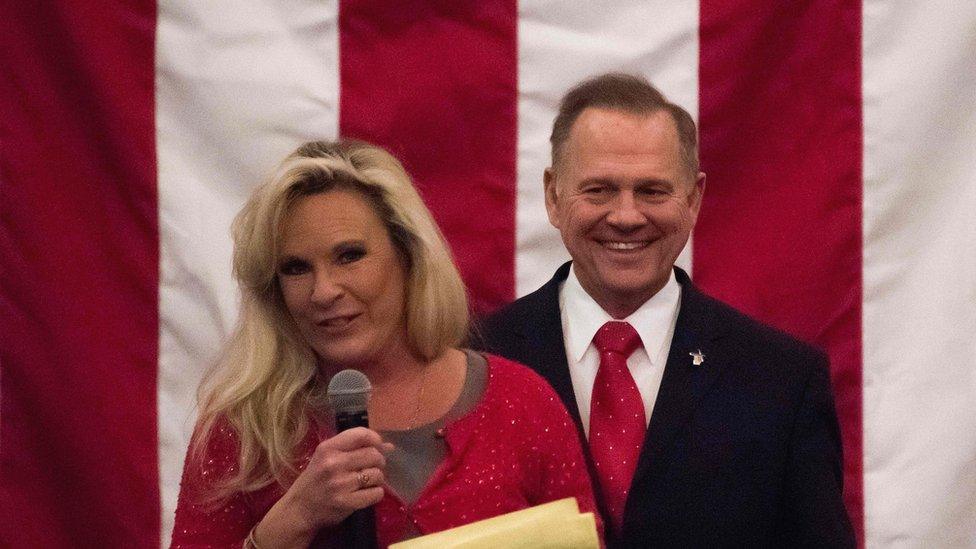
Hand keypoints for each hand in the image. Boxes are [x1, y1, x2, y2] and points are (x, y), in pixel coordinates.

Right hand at [255, 427, 393, 546]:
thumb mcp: (327, 457)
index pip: (361, 434)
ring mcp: (340, 484)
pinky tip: (367, 493)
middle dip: (379, 461)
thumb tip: (389, 446)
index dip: (375, 439)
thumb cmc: (315, 479)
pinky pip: (376, 493)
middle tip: (372, 467)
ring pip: (377, 474)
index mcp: (328, 448)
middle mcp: (334, 463)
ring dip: (378, 478)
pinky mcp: (346, 502)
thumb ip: (354, 448)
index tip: (378, 446)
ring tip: (368, 481)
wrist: (299, 509)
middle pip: (373, 455)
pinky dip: (376, 493)